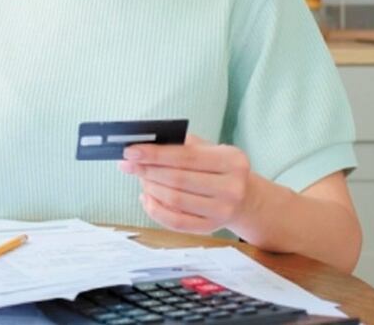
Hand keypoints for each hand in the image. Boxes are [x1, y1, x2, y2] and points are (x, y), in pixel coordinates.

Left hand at [118, 134, 254, 234]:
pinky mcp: (211, 228)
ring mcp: (223, 211)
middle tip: (128, 165)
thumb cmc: (219, 168)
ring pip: (175, 200)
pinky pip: (175, 222)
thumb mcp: (209, 149)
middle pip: (178, 179)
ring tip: (141, 178)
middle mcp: (232, 187)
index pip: (185, 156)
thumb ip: (180, 144)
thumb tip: (144, 145)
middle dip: (147, 171)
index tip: (130, 151)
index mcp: (232, 160)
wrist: (245, 197)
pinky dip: (155, 209)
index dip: (154, 154)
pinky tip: (147, 197)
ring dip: (150, 188)